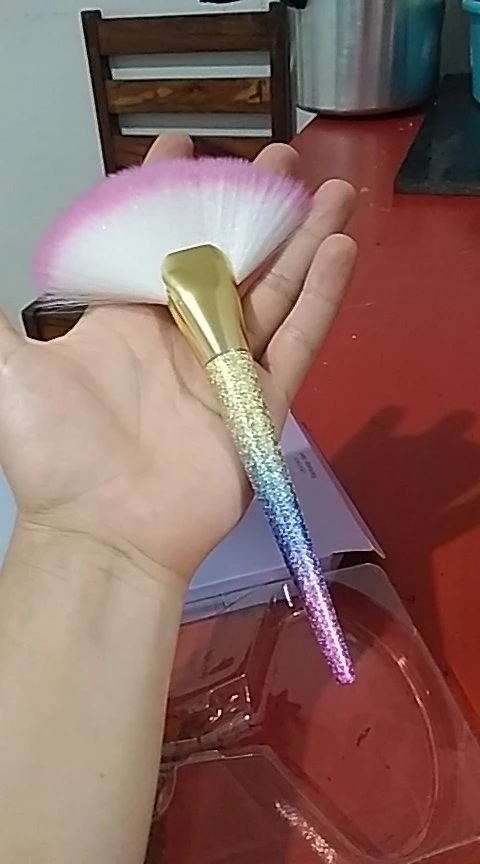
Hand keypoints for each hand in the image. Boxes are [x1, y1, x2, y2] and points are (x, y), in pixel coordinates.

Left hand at [0, 133, 355, 580]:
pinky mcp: (262, 402)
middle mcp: (180, 337)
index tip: (184, 142)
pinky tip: (339, 250)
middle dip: (256, 206)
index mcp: (128, 321)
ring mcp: (226, 369)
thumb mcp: (10, 370)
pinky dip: (321, 297)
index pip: (155, 240)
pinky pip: (298, 341)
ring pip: (275, 290)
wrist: (105, 531)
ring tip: (333, 190)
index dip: (169, 190)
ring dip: (304, 239)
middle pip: (231, 258)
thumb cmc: (56, 450)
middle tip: (281, 156)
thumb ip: (2, 321)